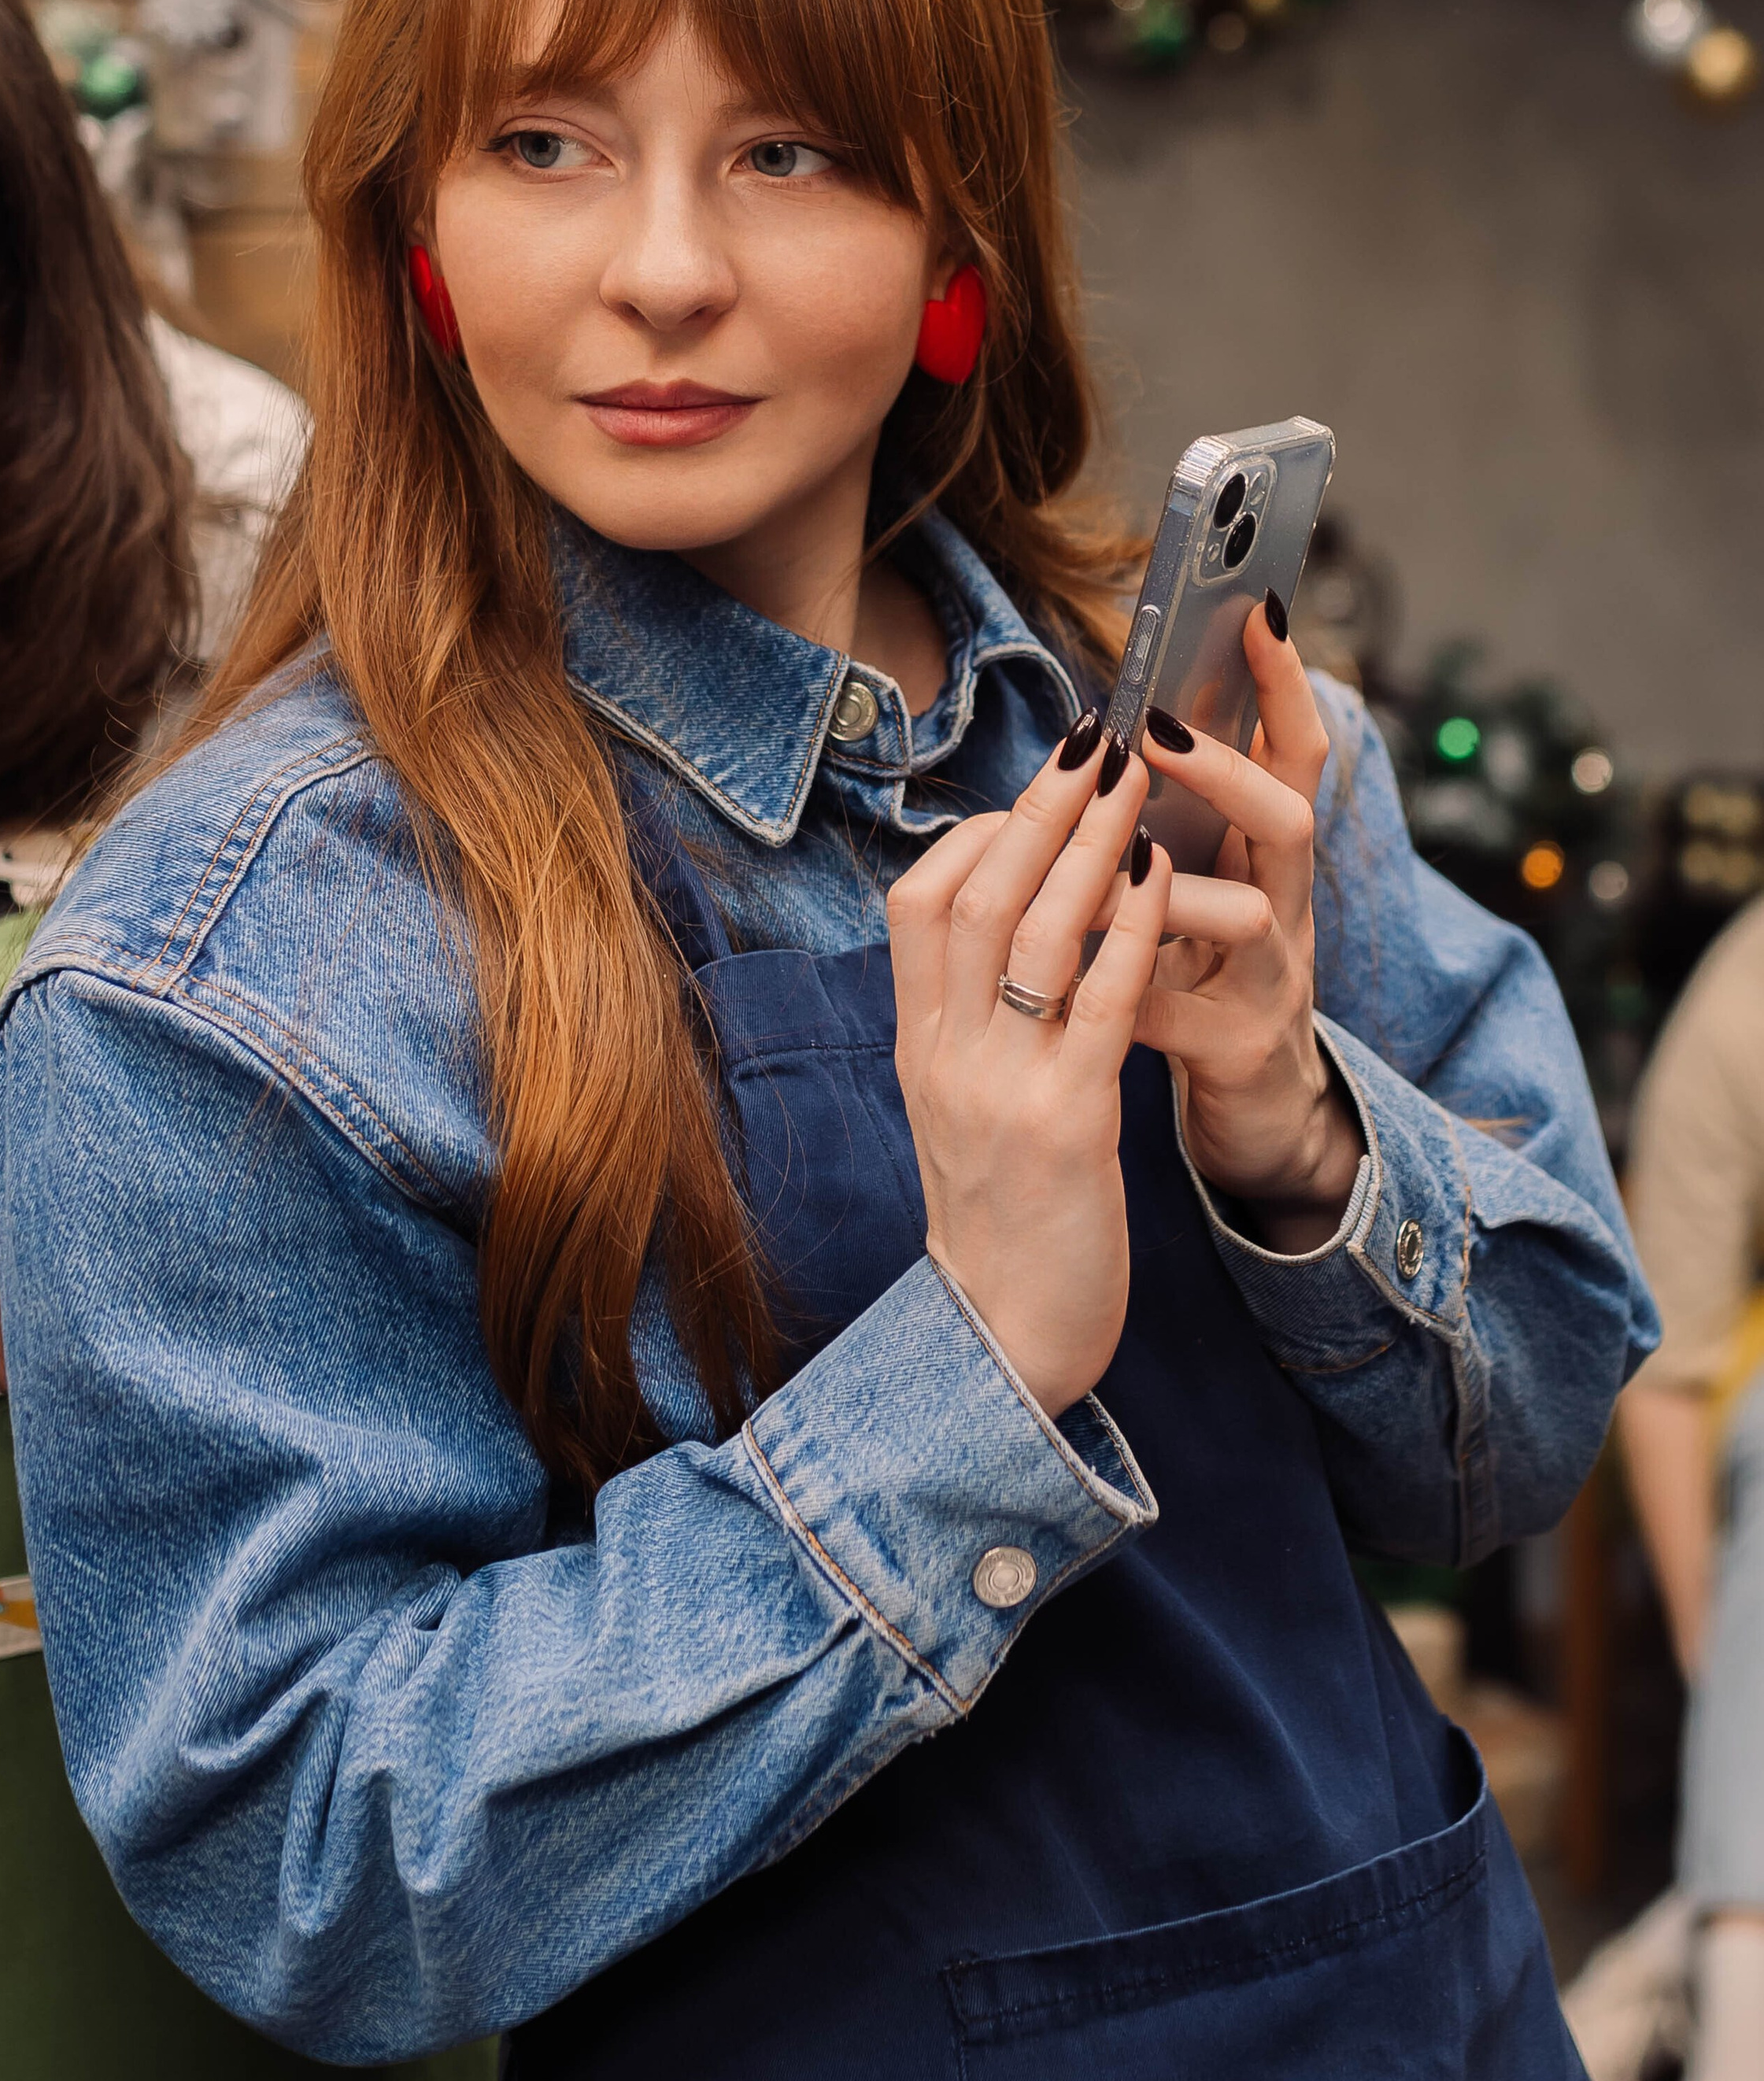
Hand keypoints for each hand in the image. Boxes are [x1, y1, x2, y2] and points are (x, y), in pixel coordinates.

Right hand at [888, 730, 1170, 1415]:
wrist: (1006, 1345)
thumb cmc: (1003, 1224)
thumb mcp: (963, 1110)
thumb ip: (976, 1025)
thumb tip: (1012, 936)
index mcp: (919, 1048)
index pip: (920, 904)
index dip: (977, 831)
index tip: (1034, 790)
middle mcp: (946, 1057)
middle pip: (975, 896)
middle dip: (1036, 807)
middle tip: (1094, 735)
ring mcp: (1000, 1089)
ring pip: (1033, 934)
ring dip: (1087, 843)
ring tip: (1133, 775)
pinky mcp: (1066, 1128)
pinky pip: (1100, 1005)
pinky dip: (1129, 928)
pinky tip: (1160, 876)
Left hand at [1129, 604, 1362, 1253]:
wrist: (1261, 1126)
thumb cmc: (1208, 995)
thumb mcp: (1195, 906)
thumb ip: (1164, 839)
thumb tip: (1107, 741)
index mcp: (1269, 869)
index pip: (1295, 760)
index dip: (1285, 688)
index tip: (1259, 610)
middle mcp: (1286, 916)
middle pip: (1289, 822)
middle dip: (1222, 770)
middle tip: (1150, 732)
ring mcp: (1272, 988)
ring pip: (1247, 918)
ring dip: (1167, 888)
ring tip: (1098, 863)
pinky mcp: (1240, 1056)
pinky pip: (1173, 1014)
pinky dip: (1119, 989)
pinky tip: (1066, 979)